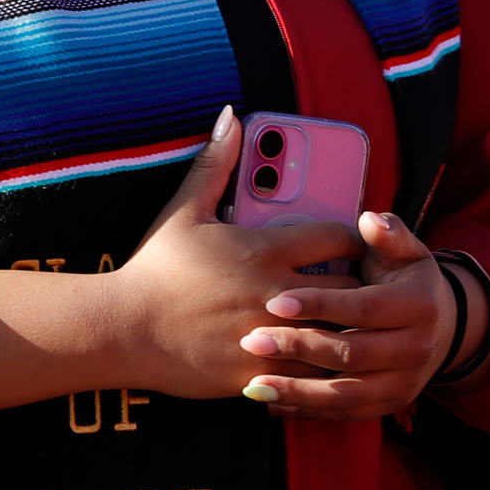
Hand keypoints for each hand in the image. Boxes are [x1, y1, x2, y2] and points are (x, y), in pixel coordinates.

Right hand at [103, 112, 357, 402]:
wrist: (124, 330)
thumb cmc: (155, 269)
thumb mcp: (184, 210)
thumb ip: (216, 163)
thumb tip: (231, 115)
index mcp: (265, 249)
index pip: (339, 238)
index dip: (357, 239)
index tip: (358, 243)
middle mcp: (277, 291)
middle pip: (351, 288)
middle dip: (362, 286)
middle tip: (366, 286)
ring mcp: (272, 335)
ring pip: (338, 334)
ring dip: (348, 329)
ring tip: (354, 326)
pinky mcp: (262, 371)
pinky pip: (312, 373)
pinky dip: (325, 366)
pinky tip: (327, 362)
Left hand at [237, 210, 476, 420]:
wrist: (441, 328)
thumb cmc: (407, 281)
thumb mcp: (405, 252)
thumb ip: (388, 234)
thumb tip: (369, 220)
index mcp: (418, 306)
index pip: (364, 307)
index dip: (320, 304)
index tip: (275, 301)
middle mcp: (415, 350)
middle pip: (352, 354)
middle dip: (299, 348)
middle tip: (253, 340)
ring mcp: (402, 383)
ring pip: (347, 394)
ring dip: (299, 391)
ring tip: (255, 384)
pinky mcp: (387, 406)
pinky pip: (344, 414)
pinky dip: (307, 410)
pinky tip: (271, 402)